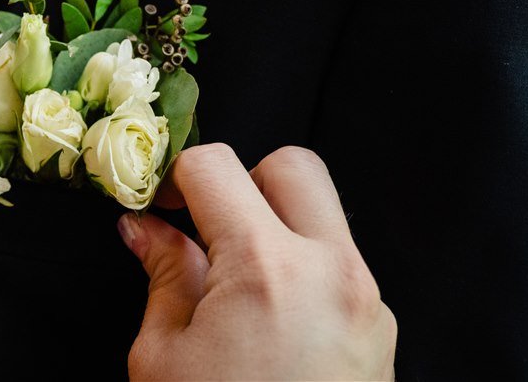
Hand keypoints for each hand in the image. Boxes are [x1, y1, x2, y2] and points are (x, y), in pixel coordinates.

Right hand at [122, 143, 395, 380]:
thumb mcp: (164, 359)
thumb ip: (164, 278)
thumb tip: (146, 231)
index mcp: (266, 268)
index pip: (216, 166)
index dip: (175, 176)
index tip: (158, 205)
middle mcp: (330, 271)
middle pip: (292, 166)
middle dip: (243, 182)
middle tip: (206, 227)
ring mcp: (367, 301)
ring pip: (326, 217)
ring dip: (279, 225)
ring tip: (235, 283)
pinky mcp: (382, 333)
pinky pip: (343, 269)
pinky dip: (305, 271)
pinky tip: (270, 322)